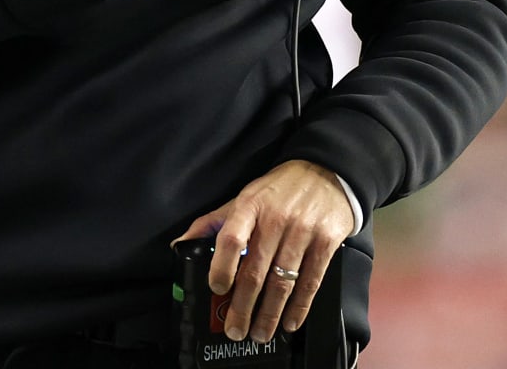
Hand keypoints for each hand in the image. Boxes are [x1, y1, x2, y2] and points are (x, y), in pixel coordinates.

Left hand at [175, 160, 355, 343]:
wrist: (326, 173)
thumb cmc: (279, 190)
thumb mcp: (244, 197)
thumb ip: (213, 222)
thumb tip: (181, 244)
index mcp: (250, 206)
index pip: (231, 238)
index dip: (222, 267)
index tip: (217, 289)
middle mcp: (276, 219)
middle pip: (255, 270)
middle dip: (243, 307)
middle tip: (235, 330)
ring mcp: (303, 231)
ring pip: (282, 282)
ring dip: (269, 314)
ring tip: (259, 333)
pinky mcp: (326, 242)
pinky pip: (311, 281)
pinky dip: (299, 307)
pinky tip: (289, 322)